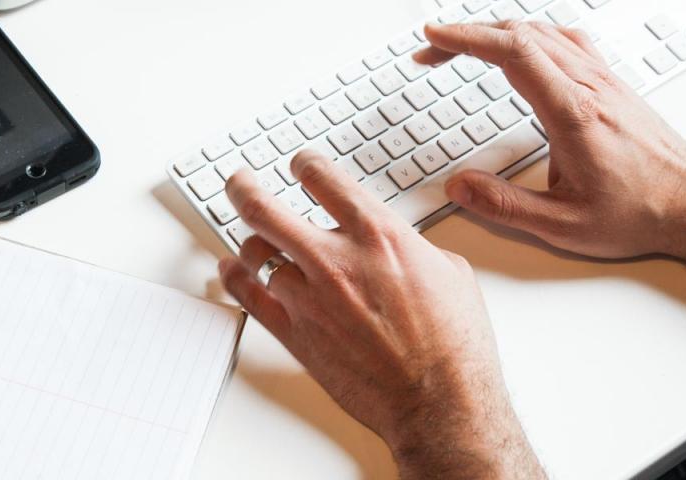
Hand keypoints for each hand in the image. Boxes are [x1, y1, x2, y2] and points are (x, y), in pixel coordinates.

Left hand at [218, 154, 542, 477]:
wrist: (442, 402)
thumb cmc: (454, 345)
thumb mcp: (449, 271)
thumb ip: (407, 245)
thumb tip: (391, 241)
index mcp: (379, 235)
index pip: (323, 178)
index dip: (304, 164)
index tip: (299, 164)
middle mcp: (336, 260)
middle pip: (265, 208)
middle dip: (245, 187)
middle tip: (240, 181)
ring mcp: (309, 298)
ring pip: (255, 253)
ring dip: (252, 244)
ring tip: (252, 242)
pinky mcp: (295, 334)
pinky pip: (248, 296)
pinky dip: (233, 277)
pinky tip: (231, 270)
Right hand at [416, 21, 685, 295]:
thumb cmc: (639, 211)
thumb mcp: (563, 225)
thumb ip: (503, 206)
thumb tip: (458, 186)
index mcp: (573, 114)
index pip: (514, 53)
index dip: (467, 39)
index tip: (434, 37)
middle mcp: (589, 87)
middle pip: (521, 33)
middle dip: (468, 35)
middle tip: (431, 50)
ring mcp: (602, 80)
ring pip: (542, 31)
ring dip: (496, 32)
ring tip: (462, 47)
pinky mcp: (609, 83)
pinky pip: (564, 40)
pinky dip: (528, 36)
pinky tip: (518, 48)